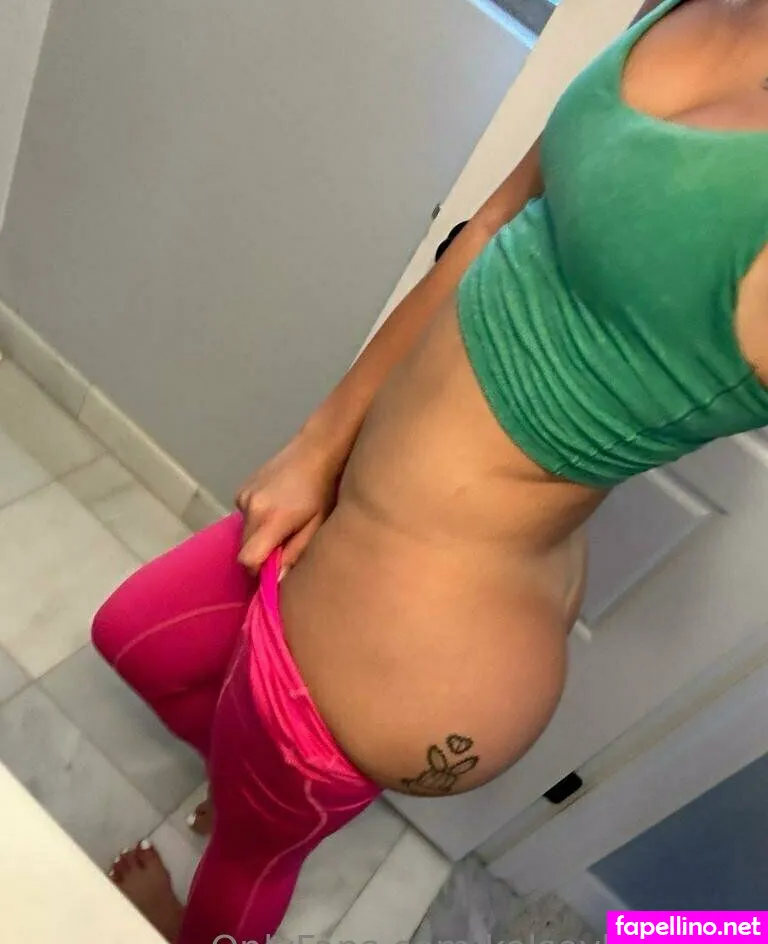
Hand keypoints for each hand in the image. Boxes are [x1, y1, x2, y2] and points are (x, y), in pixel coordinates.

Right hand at [235, 429, 344, 576]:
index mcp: (269, 519)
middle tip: (286, 542)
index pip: (247, 560)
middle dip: (261, 553)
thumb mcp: (317, 525)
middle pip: (244, 547)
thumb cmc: (324, 489)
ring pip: (245, 531)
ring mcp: (243, 496)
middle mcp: (250, 508)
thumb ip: (295, 553)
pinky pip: (246, 515)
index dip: (260, 569)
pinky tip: (278, 506)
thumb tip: (277, 579)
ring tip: (286, 520)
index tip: (276, 566)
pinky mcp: (243, 488)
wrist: (317, 449)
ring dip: (260, 534)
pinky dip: (258, 518)